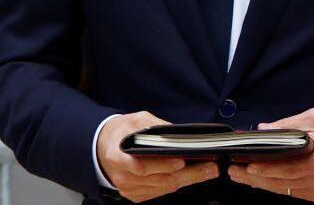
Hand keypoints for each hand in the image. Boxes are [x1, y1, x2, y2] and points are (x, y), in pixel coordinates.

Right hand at [97, 111, 218, 202]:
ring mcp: (129, 189)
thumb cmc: (120, 132)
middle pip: (159, 180)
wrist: (103, 147)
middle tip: (210, 167)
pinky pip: (160, 191)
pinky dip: (177, 183)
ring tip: (208, 170)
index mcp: (118, 157)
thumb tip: (174, 132)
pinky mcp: (136, 194)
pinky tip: (191, 175)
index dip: (163, 165)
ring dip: (188, 180)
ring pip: (163, 188)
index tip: (183, 160)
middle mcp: (123, 177)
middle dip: (188, 175)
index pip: (142, 166)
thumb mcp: (135, 119)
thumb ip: (153, 125)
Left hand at [228, 107, 313, 201]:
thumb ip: (288, 124)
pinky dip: (275, 186)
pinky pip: (291, 193)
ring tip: (242, 175)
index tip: (248, 165)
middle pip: (281, 183)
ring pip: (284, 191)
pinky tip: (260, 180)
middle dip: (255, 177)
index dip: (266, 169)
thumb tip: (263, 129)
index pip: (287, 169)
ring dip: (261, 183)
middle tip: (235, 171)